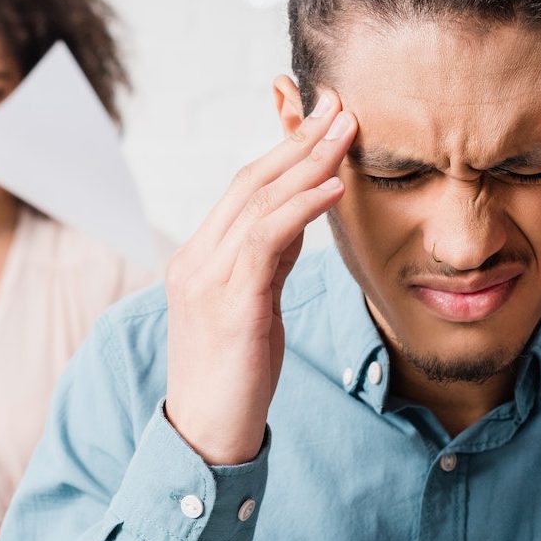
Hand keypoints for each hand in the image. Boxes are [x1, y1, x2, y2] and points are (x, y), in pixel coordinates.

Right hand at [164, 92, 355, 464]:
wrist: (206, 436)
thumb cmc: (234, 379)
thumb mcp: (254, 308)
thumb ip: (267, 262)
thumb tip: (298, 220)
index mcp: (198, 259)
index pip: (242, 188)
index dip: (284, 150)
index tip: (324, 119)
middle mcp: (195, 260)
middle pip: (249, 181)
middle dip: (298, 140)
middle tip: (339, 105)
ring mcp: (207, 279)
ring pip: (256, 201)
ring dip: (307, 161)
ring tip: (345, 130)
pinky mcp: (229, 303)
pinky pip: (266, 240)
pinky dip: (301, 208)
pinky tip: (333, 187)